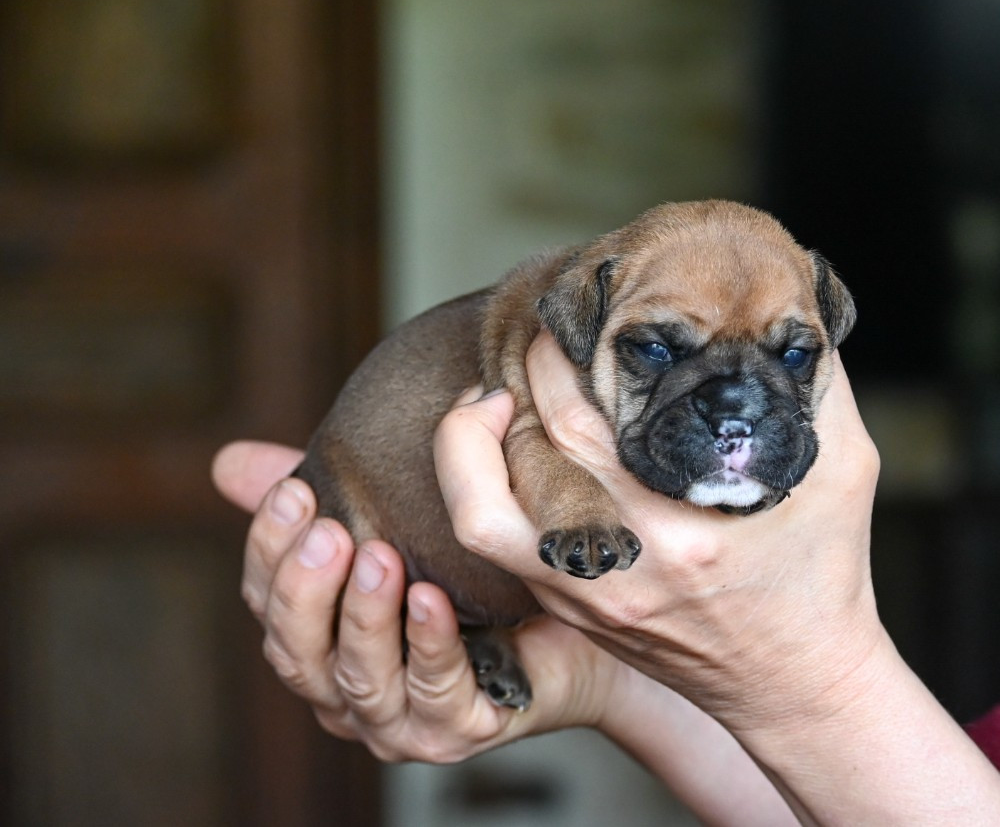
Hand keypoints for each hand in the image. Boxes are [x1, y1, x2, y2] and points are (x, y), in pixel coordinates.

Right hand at [212, 438, 623, 762]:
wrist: (574, 633)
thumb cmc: (475, 584)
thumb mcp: (396, 531)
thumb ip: (323, 502)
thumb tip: (228, 463)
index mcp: (319, 645)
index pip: (267, 604)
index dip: (270, 549)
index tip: (293, 489)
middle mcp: (345, 693)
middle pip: (297, 651)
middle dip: (305, 587)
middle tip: (328, 529)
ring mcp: (399, 722)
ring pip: (360, 677)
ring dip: (363, 616)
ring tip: (377, 556)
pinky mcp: (457, 733)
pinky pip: (436, 691)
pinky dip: (429, 644)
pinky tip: (431, 599)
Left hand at [436, 335, 884, 733]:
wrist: (799, 680)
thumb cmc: (824, 571)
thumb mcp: (844, 465)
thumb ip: (818, 381)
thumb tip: (788, 303)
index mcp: (682, 524)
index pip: (579, 418)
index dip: (559, 354)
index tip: (574, 312)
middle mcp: (621, 563)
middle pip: (526, 449)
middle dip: (521, 377)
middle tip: (540, 336)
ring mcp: (586, 594)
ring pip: (481, 509)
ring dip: (474, 440)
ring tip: (496, 396)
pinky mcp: (572, 608)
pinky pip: (495, 545)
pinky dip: (481, 489)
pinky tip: (504, 452)